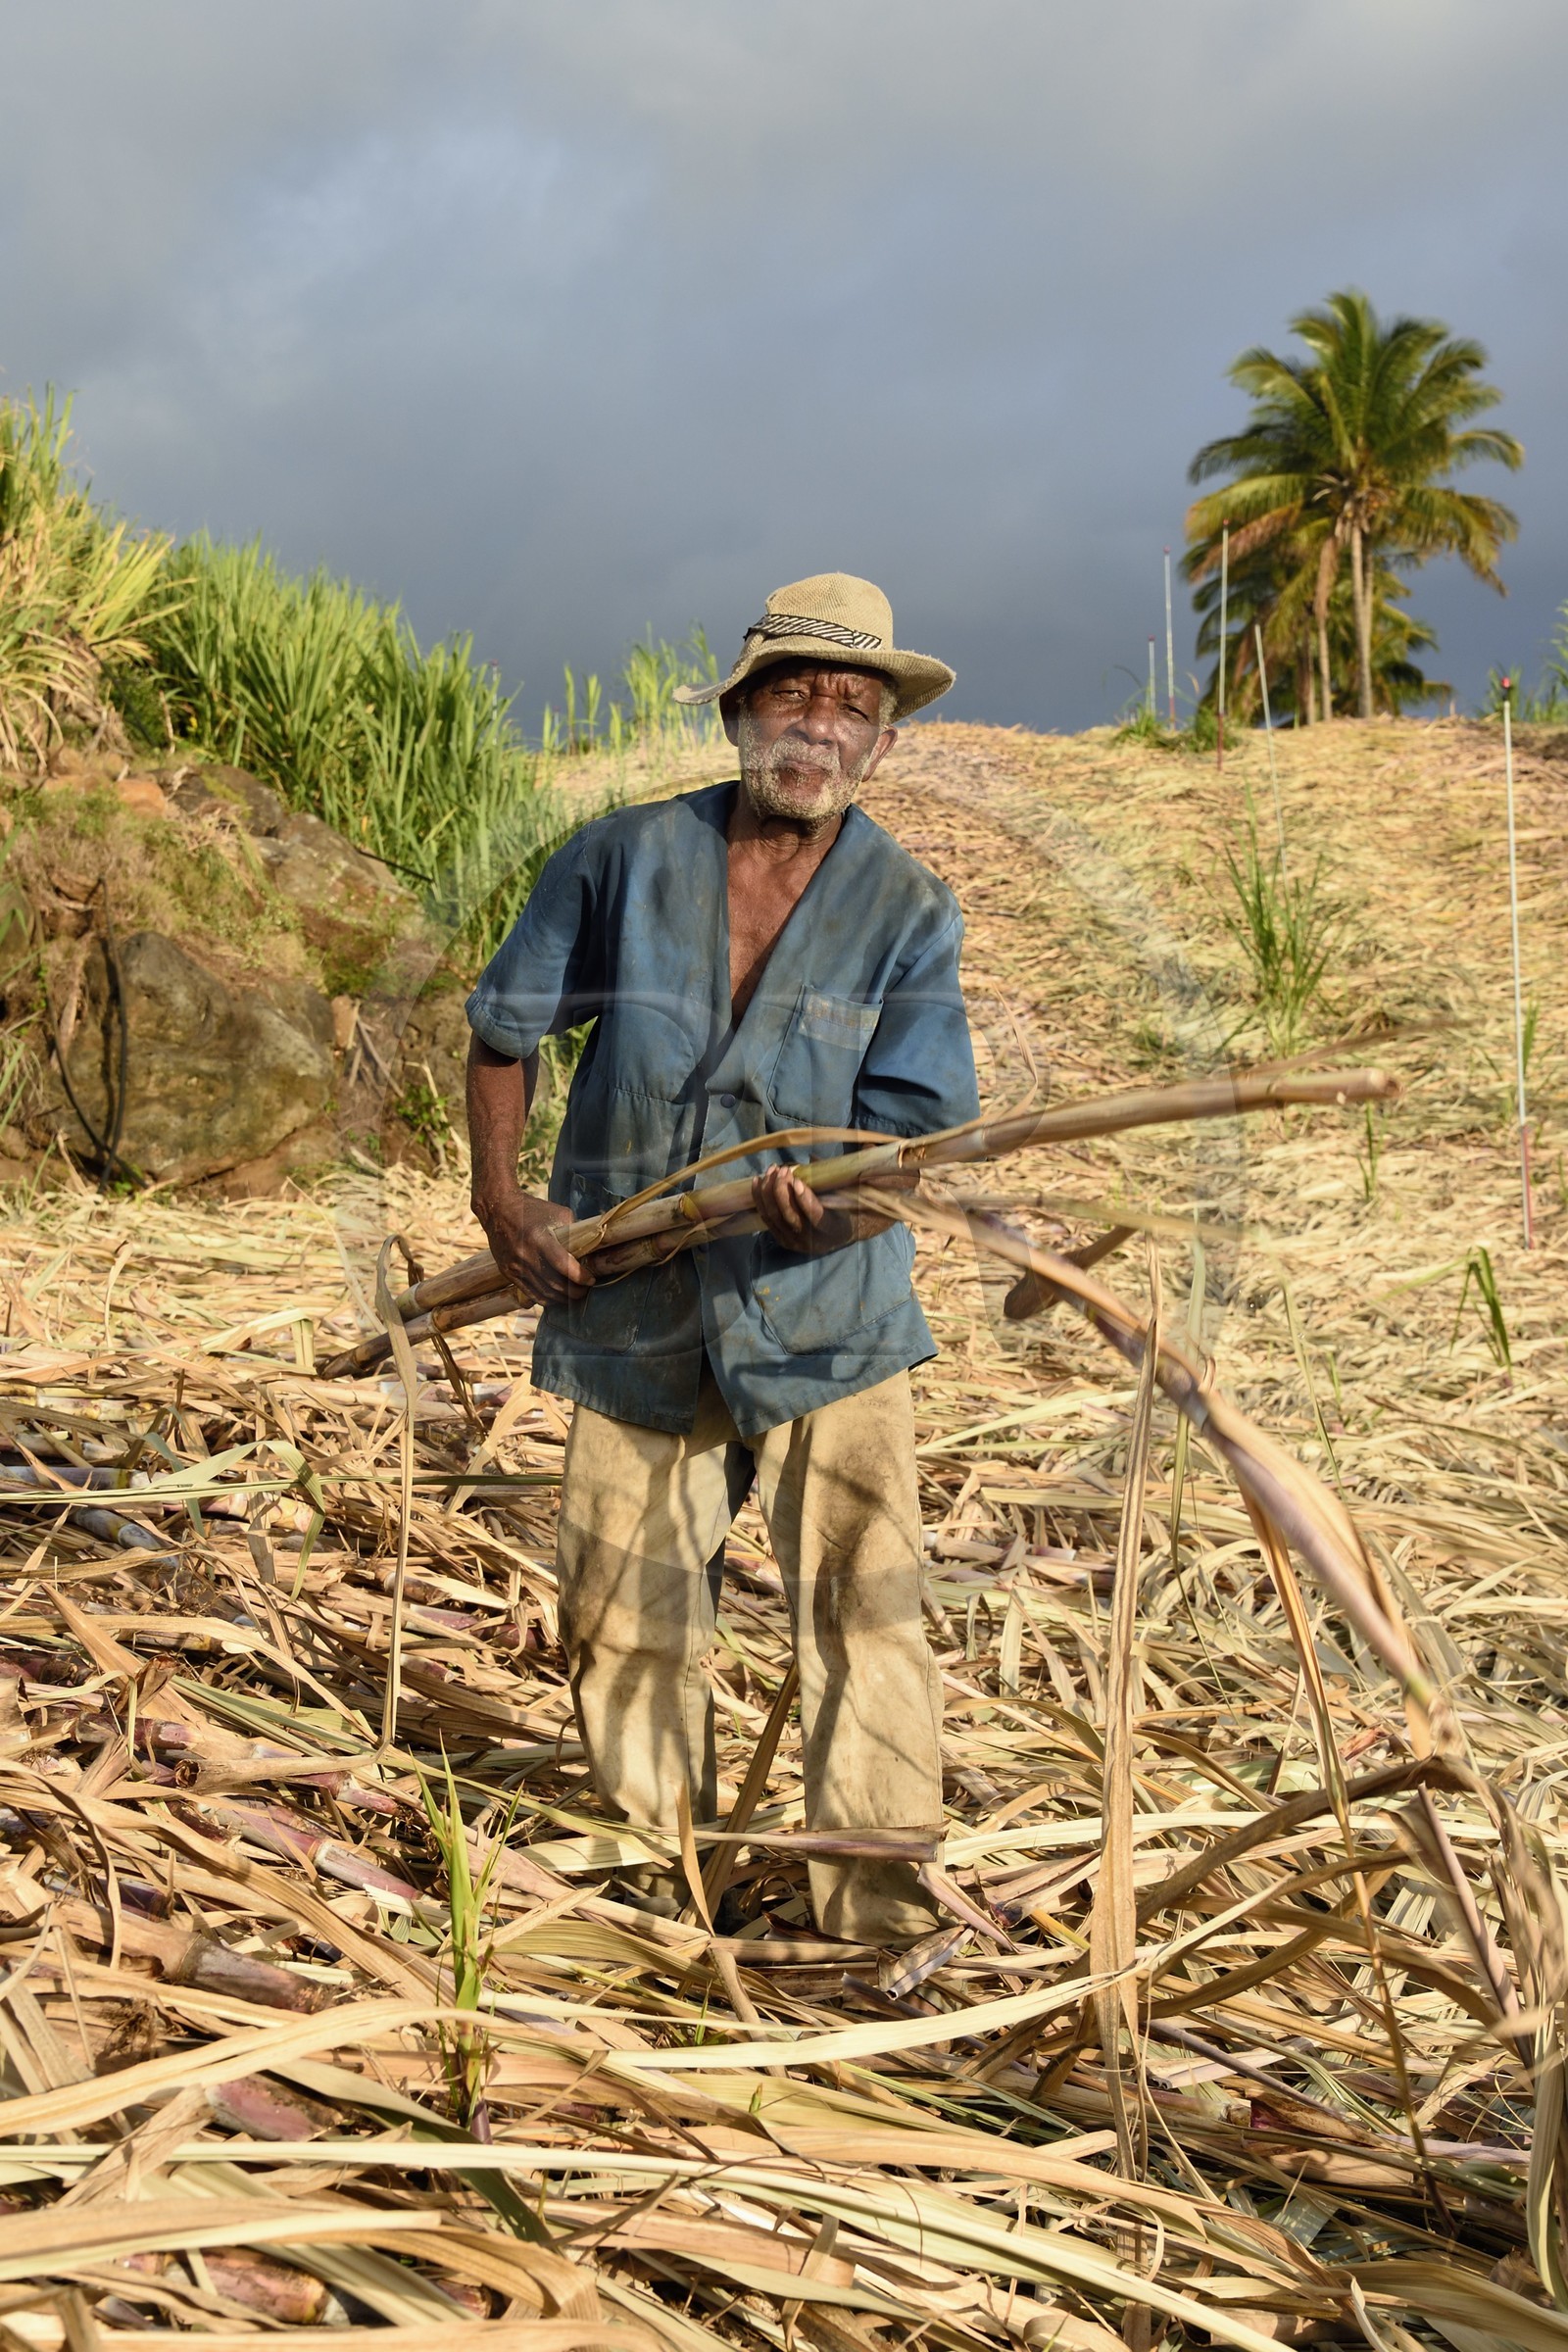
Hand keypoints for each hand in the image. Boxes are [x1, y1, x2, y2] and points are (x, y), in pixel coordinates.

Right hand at [473, 1187, 591, 1306]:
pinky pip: (530, 1293)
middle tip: (586, 1290)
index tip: (591, 1279)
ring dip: (562, 1298)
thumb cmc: (532, 1210)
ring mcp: (515, 1266)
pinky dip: (546, 1299)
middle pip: (554, 1284)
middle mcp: (525, 1254)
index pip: (563, 1265)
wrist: (498, 1209)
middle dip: (574, 1292)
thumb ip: (574, 1231)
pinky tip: (557, 1297)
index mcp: (539, 1238)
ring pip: (543, 1293)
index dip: (580, 1276)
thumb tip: (593, 1247)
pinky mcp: (508, 1273)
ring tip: (574, 1295)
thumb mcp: (558, 1213)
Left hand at [751, 1164, 847, 1254]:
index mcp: (831, 1230)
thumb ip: (830, 1180)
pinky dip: (759, 1198)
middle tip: (782, 1169)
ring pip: (774, 1216)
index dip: (805, 1199)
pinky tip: (758, 1180)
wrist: (837, 1235)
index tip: (796, 1180)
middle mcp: (811, 1241)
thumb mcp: (844, 1197)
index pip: (816, 1216)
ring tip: (771, 1171)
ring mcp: (793, 1241)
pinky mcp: (780, 1238)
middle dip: (781, 1190)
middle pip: (790, 1216)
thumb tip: (811, 1157)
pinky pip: (766, 1218)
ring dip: (769, 1191)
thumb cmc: (843, 1210)